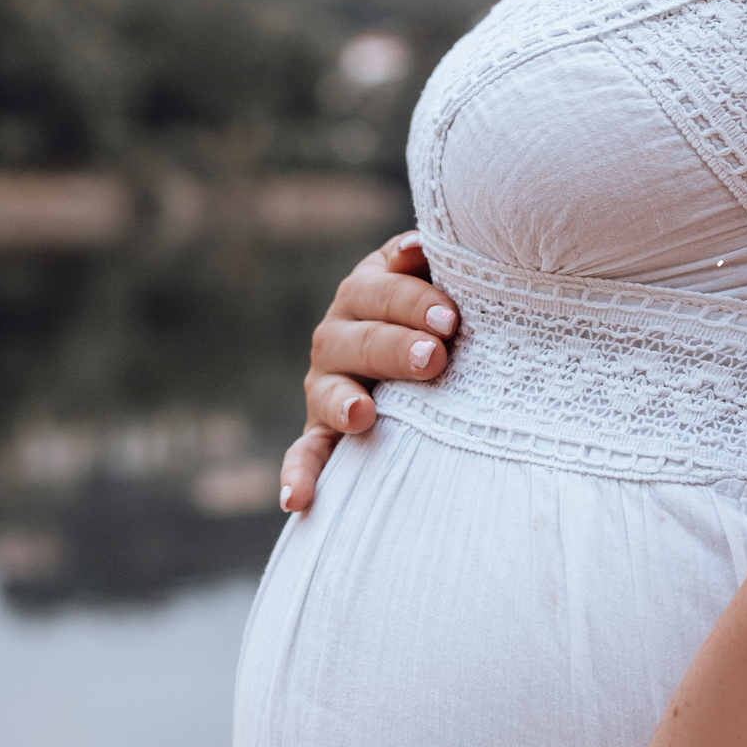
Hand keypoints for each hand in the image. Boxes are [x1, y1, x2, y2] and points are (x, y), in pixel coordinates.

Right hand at [279, 231, 459, 512]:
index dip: (413, 301)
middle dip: (394, 347)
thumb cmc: (444, 311)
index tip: (451, 318)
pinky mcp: (320, 429)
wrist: (425, 351)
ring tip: (364, 414)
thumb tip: (421, 246)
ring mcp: (326, 384)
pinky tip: (295, 501)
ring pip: (328, 390)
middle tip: (433, 358)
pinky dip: (298, 475)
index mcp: (366, 291)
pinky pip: (305, 452)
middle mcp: (338, 335)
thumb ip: (430, 262)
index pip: (381, 290)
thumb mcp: (438, 277)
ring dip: (344, 402)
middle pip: (358, 338)